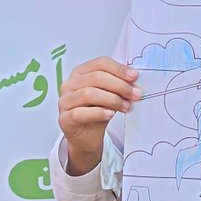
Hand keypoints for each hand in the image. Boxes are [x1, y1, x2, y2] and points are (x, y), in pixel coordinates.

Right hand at [58, 56, 140, 175]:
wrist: (87, 137)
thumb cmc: (98, 111)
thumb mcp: (109, 94)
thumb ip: (118, 85)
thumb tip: (135, 81)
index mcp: (81, 72)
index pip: (101, 63)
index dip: (119, 69)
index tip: (135, 76)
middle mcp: (70, 84)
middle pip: (96, 77)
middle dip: (119, 85)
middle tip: (136, 94)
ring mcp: (65, 101)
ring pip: (89, 93)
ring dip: (112, 99)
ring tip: (127, 106)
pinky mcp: (65, 118)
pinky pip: (80, 113)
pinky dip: (98, 112)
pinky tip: (111, 114)